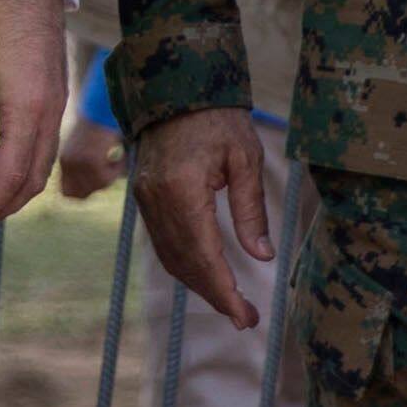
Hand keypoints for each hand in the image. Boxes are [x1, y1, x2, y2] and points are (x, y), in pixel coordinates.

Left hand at [0, 0, 66, 237]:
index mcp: (28, 110)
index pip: (12, 175)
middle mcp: (50, 114)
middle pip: (33, 179)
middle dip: (3, 207)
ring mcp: (57, 106)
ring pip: (43, 165)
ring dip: (16, 190)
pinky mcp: (55, 98)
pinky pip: (45, 146)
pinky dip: (25, 168)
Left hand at [53, 115, 124, 200]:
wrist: (105, 107)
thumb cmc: (100, 124)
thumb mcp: (85, 148)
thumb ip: (84, 169)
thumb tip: (96, 187)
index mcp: (64, 161)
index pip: (67, 193)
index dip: (83, 191)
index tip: (97, 180)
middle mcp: (67, 164)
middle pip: (81, 195)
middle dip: (96, 187)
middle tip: (108, 171)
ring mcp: (79, 163)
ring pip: (97, 187)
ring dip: (109, 177)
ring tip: (116, 160)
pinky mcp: (92, 160)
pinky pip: (107, 178)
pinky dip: (117, 170)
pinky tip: (119, 156)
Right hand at [129, 105, 274, 328]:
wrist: (177, 88)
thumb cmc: (218, 119)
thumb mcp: (245, 159)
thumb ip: (251, 209)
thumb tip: (262, 256)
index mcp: (182, 190)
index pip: (204, 255)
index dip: (224, 291)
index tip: (245, 317)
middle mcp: (156, 201)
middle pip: (185, 264)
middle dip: (215, 295)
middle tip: (246, 319)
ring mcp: (145, 201)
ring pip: (171, 258)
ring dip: (199, 284)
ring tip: (232, 303)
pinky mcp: (144, 198)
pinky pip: (164, 243)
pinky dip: (186, 265)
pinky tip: (208, 274)